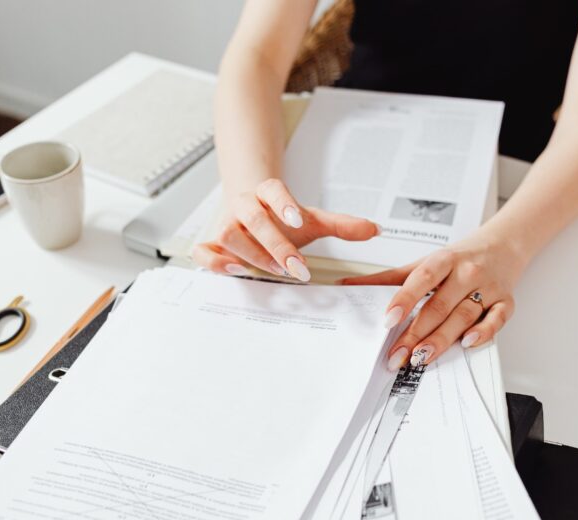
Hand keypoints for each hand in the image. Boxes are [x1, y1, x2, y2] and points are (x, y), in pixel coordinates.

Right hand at [192, 179, 379, 280]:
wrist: (251, 214)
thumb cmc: (281, 220)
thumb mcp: (312, 221)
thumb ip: (341, 225)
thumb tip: (376, 229)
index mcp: (266, 194)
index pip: (272, 189)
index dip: (282, 202)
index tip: (299, 219)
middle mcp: (242, 207)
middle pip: (251, 217)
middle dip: (274, 243)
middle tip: (296, 266)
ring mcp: (224, 225)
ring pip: (226, 234)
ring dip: (251, 254)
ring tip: (275, 271)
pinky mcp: (211, 245)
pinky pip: (202, 252)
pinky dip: (214, 263)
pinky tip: (236, 272)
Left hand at [340, 230, 527, 369]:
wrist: (503, 245)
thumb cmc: (459, 258)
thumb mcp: (425, 262)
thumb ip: (389, 278)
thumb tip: (349, 285)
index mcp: (445, 259)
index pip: (422, 278)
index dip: (404, 299)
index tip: (388, 320)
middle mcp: (467, 272)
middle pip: (440, 305)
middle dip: (416, 333)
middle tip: (396, 354)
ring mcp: (488, 288)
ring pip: (463, 316)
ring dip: (441, 339)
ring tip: (420, 357)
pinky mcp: (506, 302)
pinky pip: (497, 319)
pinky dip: (483, 332)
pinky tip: (466, 344)